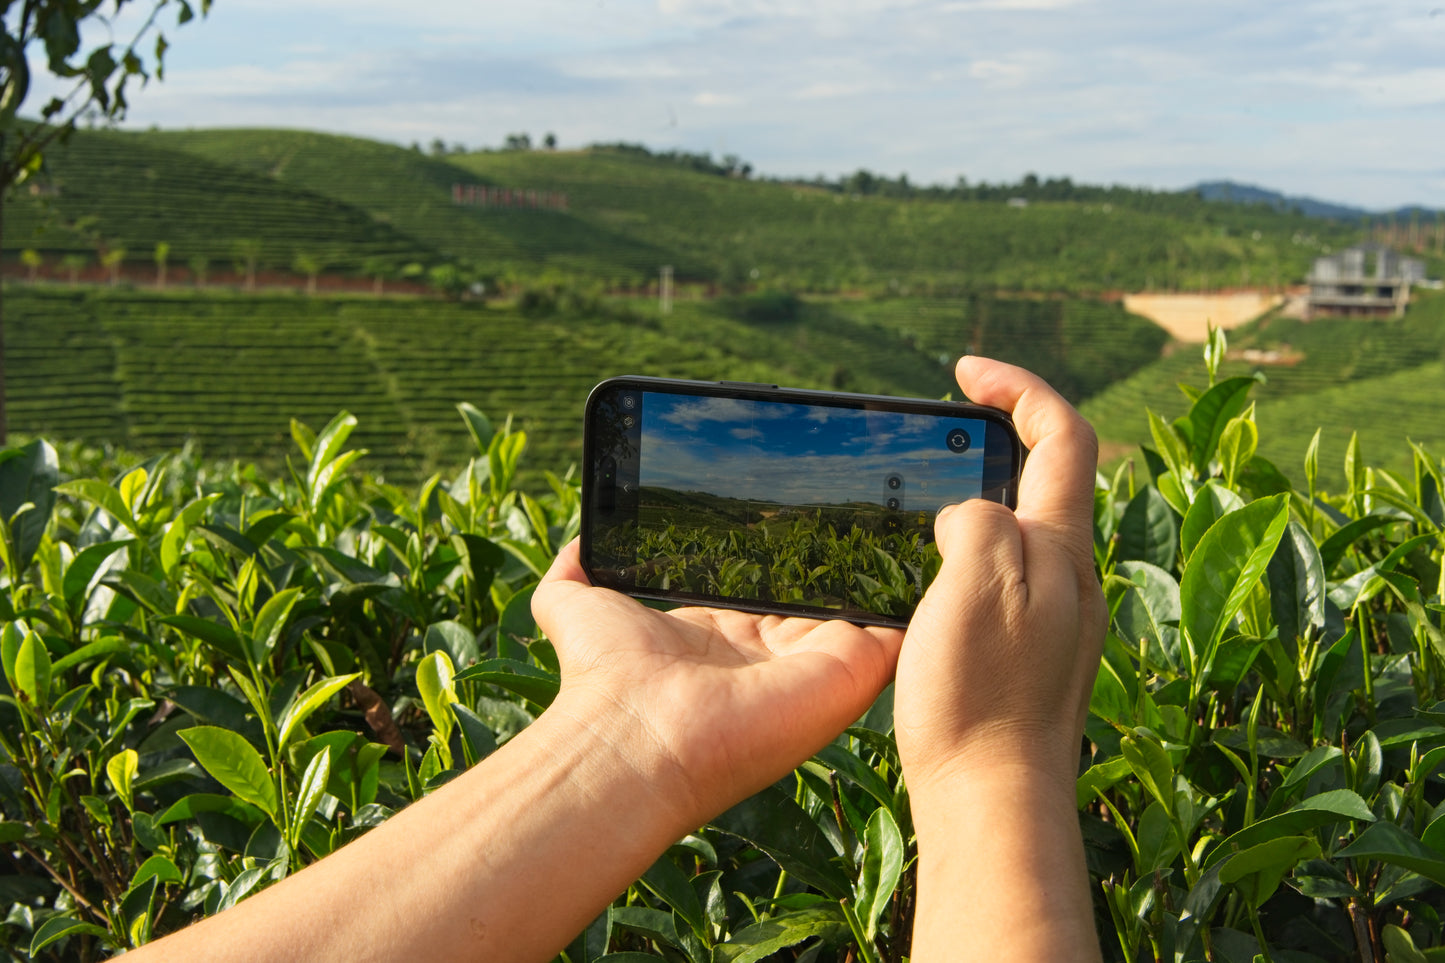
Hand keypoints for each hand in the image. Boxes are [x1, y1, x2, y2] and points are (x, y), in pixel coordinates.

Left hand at [532, 542, 903, 827]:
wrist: (638, 733)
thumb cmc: (606, 677)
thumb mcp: (575, 606)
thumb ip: (574, 573)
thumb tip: (578, 539)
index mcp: (726, 637)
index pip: (770, 591)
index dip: (784, 554)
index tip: (800, 506)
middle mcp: (775, 654)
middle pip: (822, 599)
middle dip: (842, 556)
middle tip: (862, 501)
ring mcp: (818, 663)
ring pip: (867, 610)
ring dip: (889, 568)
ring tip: (910, 512)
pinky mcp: (852, 669)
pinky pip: (903, 630)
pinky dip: (921, 596)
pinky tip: (931, 552)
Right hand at [895, 355, 1105, 789]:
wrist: (993, 803)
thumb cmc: (981, 699)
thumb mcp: (975, 584)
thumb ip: (977, 521)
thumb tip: (967, 511)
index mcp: (1062, 549)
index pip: (1062, 433)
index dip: (1018, 387)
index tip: (965, 371)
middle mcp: (1069, 579)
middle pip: (1047, 477)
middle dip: (996, 439)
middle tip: (934, 435)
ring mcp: (1052, 621)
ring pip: (1020, 531)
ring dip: (975, 498)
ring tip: (915, 504)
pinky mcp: (1026, 658)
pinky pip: (1000, 580)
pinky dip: (964, 555)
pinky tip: (921, 582)